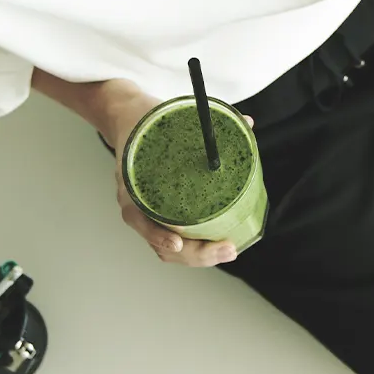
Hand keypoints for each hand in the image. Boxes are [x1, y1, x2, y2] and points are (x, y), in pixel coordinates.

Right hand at [100, 85, 255, 267]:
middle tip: (228, 249)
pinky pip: (173, 240)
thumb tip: (247, 122)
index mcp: (131, 184)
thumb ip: (209, 121)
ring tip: (227, 250)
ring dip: (198, 256)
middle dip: (196, 254)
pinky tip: (217, 244)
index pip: (141, 220)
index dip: (160, 236)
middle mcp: (135, 204)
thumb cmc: (147, 121)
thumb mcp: (170, 117)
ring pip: (168, 249)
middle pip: (161, 245)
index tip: (179, 243)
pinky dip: (193, 247)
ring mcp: (145, 213)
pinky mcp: (157, 216)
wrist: (127, 119)